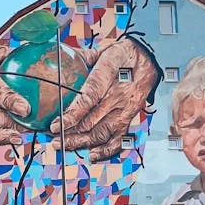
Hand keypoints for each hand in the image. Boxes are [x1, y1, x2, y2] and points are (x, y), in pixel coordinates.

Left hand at [50, 38, 158, 160]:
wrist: (152, 58)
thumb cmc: (124, 54)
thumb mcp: (105, 50)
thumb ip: (82, 57)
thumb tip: (59, 60)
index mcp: (110, 74)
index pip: (89, 98)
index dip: (71, 114)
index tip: (55, 125)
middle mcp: (120, 94)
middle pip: (92, 121)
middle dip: (70, 133)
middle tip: (52, 138)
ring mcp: (127, 108)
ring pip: (103, 132)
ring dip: (81, 142)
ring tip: (63, 145)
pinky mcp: (131, 117)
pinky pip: (120, 138)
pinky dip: (106, 150)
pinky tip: (92, 155)